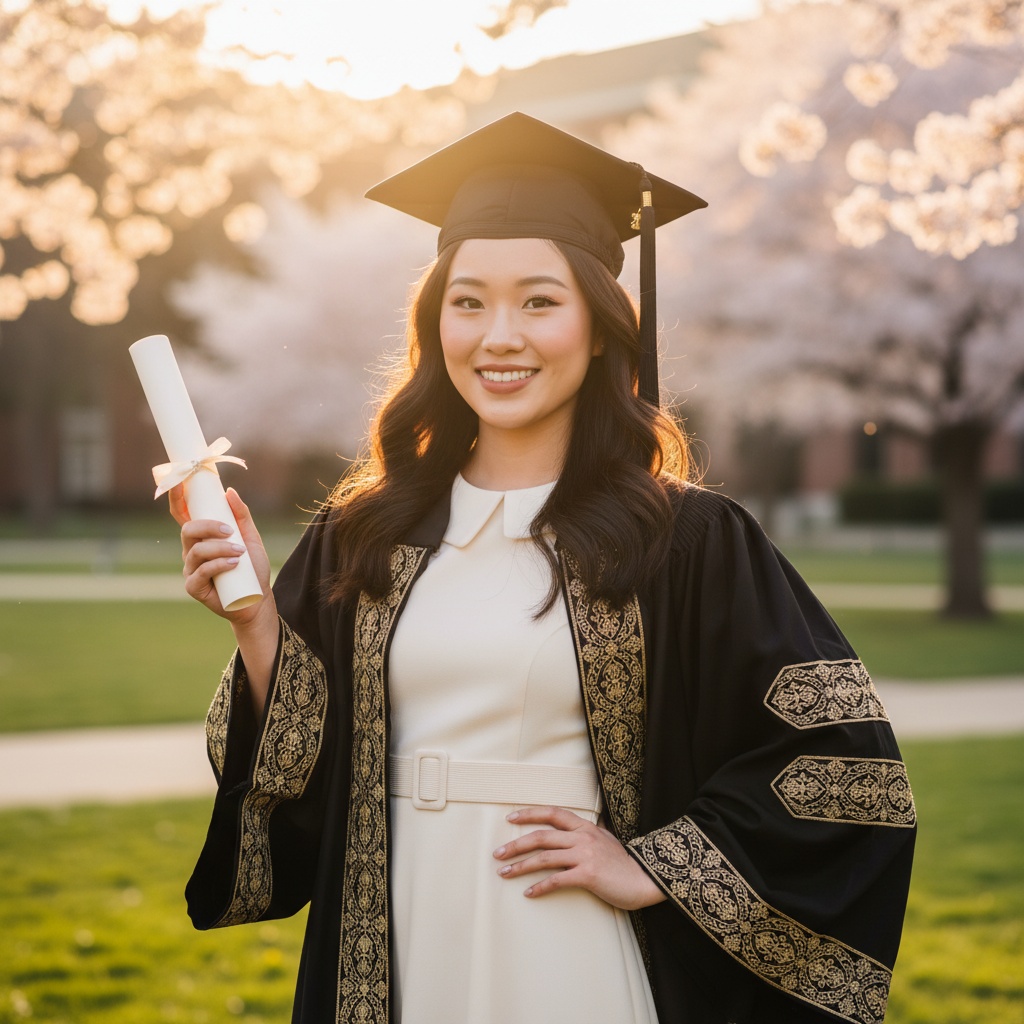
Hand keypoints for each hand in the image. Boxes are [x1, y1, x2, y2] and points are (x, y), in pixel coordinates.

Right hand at [170, 484, 273, 625]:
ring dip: (219, 548)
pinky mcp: (193, 587)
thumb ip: (241, 515)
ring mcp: (190, 569)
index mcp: (201, 536)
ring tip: (240, 552)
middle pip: (188, 530)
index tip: (180, 480)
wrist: (258, 598)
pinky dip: (218, 565)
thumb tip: (230, 491)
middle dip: (208, 526)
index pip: (182, 514)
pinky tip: (234, 563)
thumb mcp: (250, 537)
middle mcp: (191, 551)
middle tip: (230, 531)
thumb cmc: (252, 568)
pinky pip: (201, 572)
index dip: (177, 497)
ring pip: (196, 551)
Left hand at [493, 806, 666, 910]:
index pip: (553, 813)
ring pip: (544, 857)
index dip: (530, 813)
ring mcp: (585, 855)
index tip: (510, 817)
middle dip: (516, 844)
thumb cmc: (625, 863)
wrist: (646, 879)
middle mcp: (582, 837)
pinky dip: (540, 886)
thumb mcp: (606, 840)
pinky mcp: (587, 875)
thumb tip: (576, 830)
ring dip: (521, 866)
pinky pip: (557, 880)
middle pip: (542, 836)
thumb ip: (589, 834)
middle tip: (498, 853)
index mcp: (585, 827)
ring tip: (505, 873)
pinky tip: (528, 892)